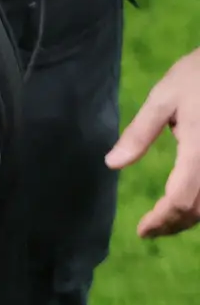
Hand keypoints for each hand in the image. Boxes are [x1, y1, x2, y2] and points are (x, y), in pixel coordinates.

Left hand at [110, 44, 199, 236]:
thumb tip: (112, 164)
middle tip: (150, 230)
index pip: (180, 198)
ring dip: (191, 217)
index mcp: (199, 148)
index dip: (162, 220)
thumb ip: (139, 133)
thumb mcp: (164, 97)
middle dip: (174, 224)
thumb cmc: (199, 74)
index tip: (142, 230)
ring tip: (166, 220)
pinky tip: (186, 202)